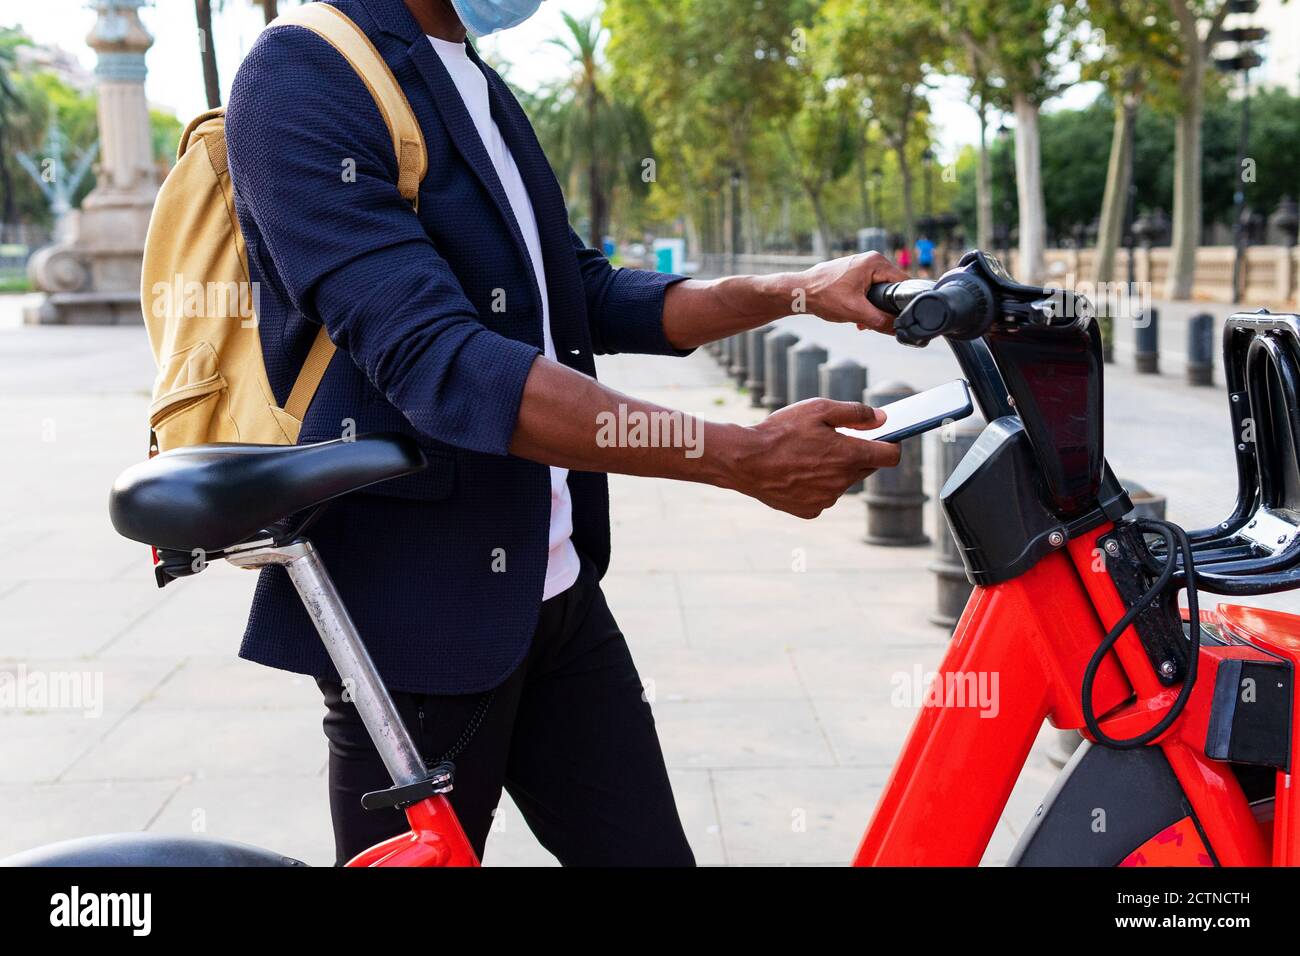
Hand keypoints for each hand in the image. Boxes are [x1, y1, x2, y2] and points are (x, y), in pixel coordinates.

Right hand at [725, 399, 901, 518]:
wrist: (745, 461)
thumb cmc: (780, 431)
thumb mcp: (817, 409)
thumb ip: (855, 413)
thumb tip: (881, 418)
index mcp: (849, 456)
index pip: (890, 456)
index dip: (891, 445)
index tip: (885, 439)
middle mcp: (842, 482)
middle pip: (866, 468)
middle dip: (857, 454)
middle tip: (833, 440)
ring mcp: (827, 499)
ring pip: (842, 482)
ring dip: (834, 470)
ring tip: (805, 456)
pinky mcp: (811, 510)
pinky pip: (823, 496)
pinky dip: (816, 485)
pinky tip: (796, 472)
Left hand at [797, 251, 909, 332]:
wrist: (798, 293)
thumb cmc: (823, 297)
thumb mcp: (856, 312)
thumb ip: (881, 321)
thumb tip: (899, 329)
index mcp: (876, 262)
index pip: (903, 283)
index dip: (903, 302)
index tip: (898, 318)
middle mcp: (871, 259)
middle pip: (891, 287)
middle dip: (884, 307)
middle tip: (873, 321)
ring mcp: (861, 265)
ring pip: (878, 290)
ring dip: (872, 308)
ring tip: (860, 321)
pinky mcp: (853, 272)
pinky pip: (867, 289)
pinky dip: (863, 303)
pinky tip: (854, 316)